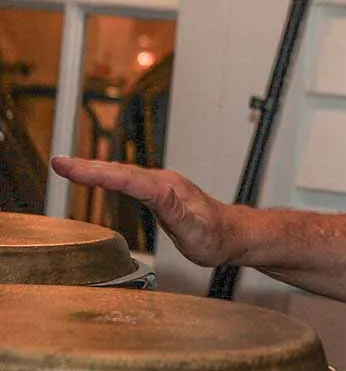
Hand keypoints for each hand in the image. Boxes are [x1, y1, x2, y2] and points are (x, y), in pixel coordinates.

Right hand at [50, 156, 235, 266]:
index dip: (95, 172)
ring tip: (67, 166)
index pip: (125, 178)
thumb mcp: (197, 232)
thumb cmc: (216, 237)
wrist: (233, 234)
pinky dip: (108, 176)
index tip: (69, 167)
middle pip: (120, 171)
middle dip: (87, 166)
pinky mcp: (160, 192)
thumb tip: (158, 194)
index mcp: (168, 189)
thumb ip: (177, 214)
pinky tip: (96, 176)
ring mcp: (162, 185)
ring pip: (123, 173)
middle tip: (58, 163)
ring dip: (95, 168)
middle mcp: (163, 182)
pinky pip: (128, 180)